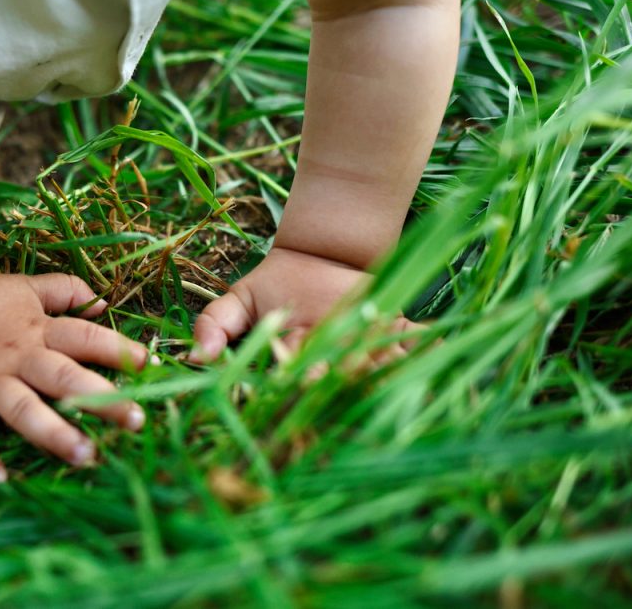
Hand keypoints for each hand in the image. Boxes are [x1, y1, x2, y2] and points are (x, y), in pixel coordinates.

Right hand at [0, 273, 149, 480]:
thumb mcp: (25, 287)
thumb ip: (65, 291)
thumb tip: (104, 302)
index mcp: (39, 330)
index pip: (87, 337)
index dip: (120, 350)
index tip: (153, 367)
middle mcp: (20, 357)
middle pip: (67, 377)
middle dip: (103, 400)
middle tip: (136, 421)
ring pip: (26, 408)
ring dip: (55, 432)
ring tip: (84, 456)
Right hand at [191, 246, 420, 363]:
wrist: (324, 256)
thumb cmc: (279, 284)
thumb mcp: (241, 299)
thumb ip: (216, 324)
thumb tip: (195, 357)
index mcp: (297, 362)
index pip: (295, 375)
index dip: (300, 374)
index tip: (304, 373)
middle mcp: (333, 364)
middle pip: (339, 375)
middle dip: (343, 372)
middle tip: (346, 366)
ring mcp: (366, 350)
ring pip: (377, 363)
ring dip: (387, 364)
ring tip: (392, 359)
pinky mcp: (397, 334)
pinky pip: (413, 343)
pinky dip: (426, 344)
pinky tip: (436, 344)